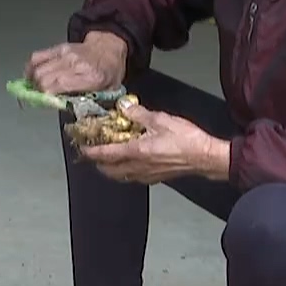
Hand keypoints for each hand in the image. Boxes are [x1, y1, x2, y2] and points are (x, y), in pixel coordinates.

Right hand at [26, 31, 128, 94]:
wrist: (110, 47)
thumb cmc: (110, 71)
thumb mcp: (107, 93)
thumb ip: (88, 103)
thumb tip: (66, 110)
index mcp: (90, 77)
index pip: (58, 86)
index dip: (46, 96)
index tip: (44, 103)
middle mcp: (76, 64)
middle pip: (44, 78)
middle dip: (37, 91)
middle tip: (39, 99)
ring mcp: (65, 54)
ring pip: (37, 68)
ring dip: (32, 81)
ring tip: (34, 89)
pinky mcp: (58, 48)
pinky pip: (37, 57)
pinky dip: (30, 68)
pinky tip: (31, 76)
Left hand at [80, 102, 230, 184]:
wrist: (205, 157)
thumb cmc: (186, 139)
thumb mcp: (161, 120)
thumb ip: (139, 114)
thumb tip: (124, 107)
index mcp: (136, 152)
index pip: (106, 154)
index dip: (91, 151)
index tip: (81, 148)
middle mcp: (137, 167)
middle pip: (109, 170)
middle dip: (97, 163)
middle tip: (92, 152)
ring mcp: (146, 175)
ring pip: (120, 175)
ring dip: (110, 168)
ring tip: (107, 158)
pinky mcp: (155, 178)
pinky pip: (133, 177)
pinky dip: (124, 171)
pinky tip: (129, 163)